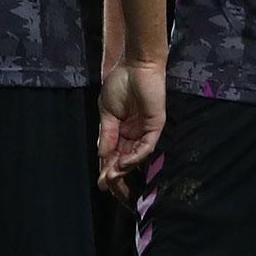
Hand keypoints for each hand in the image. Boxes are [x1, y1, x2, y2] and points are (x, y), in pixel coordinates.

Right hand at [98, 61, 165, 190]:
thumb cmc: (120, 84)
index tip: (100, 184)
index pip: (115, 156)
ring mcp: (145, 131)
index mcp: (121, 132)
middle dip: (116, 176)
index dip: (107, 169)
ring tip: (111, 178)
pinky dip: (135, 156)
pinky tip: (124, 164)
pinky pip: (147, 146)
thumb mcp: (107, 113)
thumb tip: (102, 156)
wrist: (134, 66)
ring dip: (123, 169)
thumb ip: (107, 135)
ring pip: (136, 157)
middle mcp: (134, 135)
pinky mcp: (155, 126)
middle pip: (126, 161)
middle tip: (107, 188)